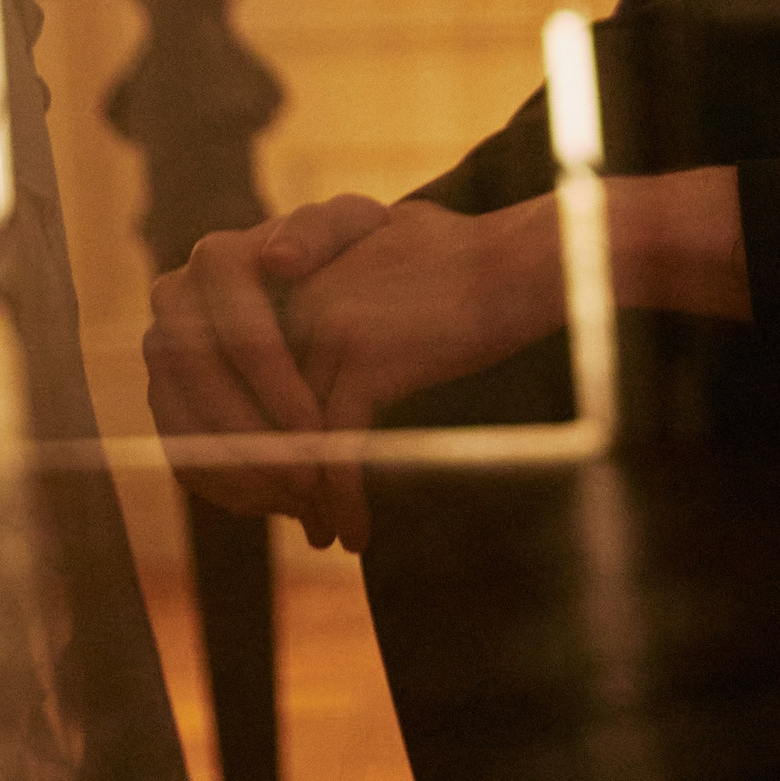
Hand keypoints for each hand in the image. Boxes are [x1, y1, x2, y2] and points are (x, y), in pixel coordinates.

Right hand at [143, 195, 387, 544]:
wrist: (324, 282)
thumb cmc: (346, 255)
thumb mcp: (351, 228)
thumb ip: (323, 229)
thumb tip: (276, 257)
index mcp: (218, 258)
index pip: (235, 331)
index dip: (275, 385)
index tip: (320, 426)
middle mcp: (175, 301)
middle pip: (202, 386)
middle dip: (257, 437)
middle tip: (309, 479)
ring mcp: (161, 351)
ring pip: (184, 424)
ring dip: (241, 471)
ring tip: (300, 500)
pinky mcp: (162, 396)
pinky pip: (178, 450)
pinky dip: (224, 485)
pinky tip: (275, 502)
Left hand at [279, 197, 565, 550]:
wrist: (517, 258)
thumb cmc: (466, 253)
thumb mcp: (384, 245)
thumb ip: (342, 272)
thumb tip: (321, 301)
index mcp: (299, 276)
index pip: (262, 373)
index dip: (270, 431)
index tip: (287, 474)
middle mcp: (300, 298)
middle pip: (271, 408)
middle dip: (282, 469)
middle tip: (300, 518)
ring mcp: (327, 330)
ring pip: (298, 436)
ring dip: (310, 496)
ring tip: (323, 535)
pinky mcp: (363, 365)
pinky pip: (339, 450)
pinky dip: (345, 500)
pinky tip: (357, 535)